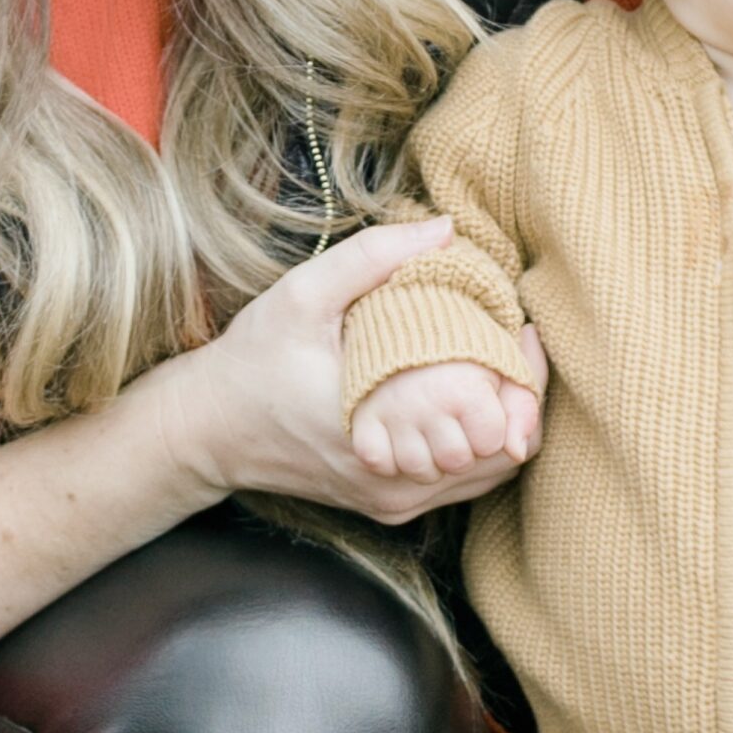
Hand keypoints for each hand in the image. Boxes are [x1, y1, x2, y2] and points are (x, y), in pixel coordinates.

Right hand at [183, 226, 548, 528]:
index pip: (496, 428)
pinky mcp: (388, 502)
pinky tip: (468, 395)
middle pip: (504, 452)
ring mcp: (394, 499)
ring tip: (499, 363)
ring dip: (503, 420)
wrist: (206, 431)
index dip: (525, 379)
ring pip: (487, 472)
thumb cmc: (252, 363)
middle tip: (517, 340)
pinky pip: (459, 480)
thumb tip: (444, 229)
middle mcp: (395, 482)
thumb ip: (370, 259)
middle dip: (522, 395)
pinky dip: (476, 441)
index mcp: (383, 437)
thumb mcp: (300, 297)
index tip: (523, 328)